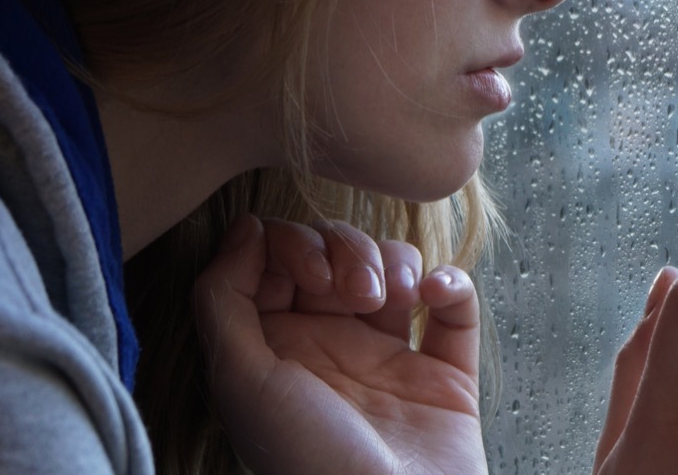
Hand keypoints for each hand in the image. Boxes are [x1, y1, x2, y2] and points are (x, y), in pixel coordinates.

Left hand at [194, 214, 486, 474]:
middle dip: (347, 250)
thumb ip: (223, 298)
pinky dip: (450, 282)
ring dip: (395, 261)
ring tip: (395, 298)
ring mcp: (390, 357)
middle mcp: (330, 347)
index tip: (309, 274)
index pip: (277, 259)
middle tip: (354, 292)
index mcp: (276, 350)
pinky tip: (434, 293)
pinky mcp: (445, 372)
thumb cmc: (308, 463)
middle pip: (336, 252)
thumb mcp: (241, 383)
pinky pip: (454, 304)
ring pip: (393, 266)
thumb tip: (244, 226)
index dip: (294, 245)